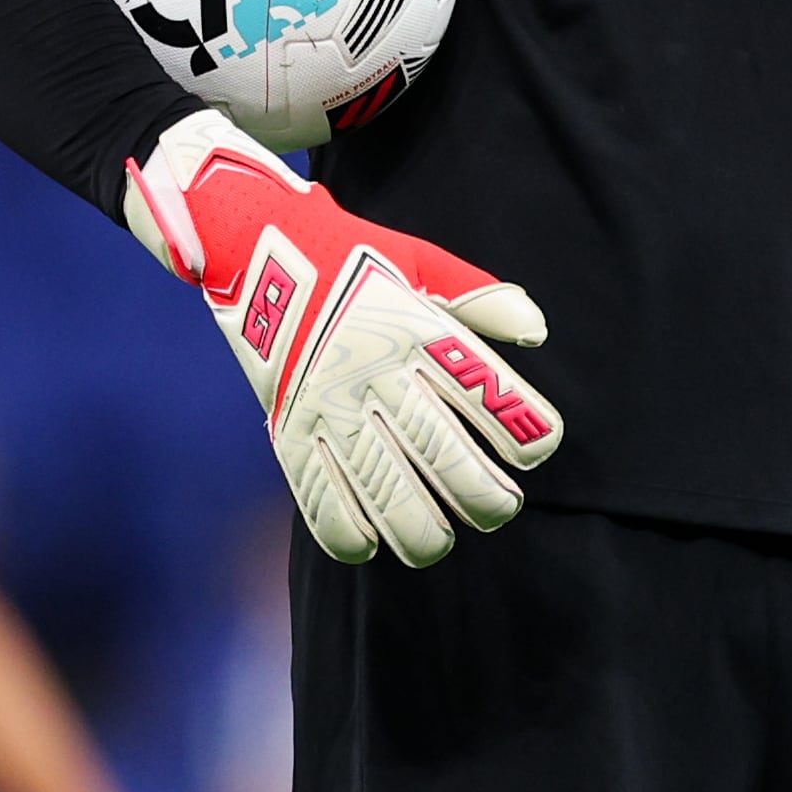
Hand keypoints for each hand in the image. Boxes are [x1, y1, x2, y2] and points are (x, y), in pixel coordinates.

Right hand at [123, 111, 560, 565]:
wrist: (255, 246)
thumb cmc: (353, 259)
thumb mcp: (418, 261)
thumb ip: (479, 298)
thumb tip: (536, 330)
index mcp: (413, 326)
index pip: (481, 389)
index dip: (520, 427)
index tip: (535, 451)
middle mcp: (373, 368)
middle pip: (439, 450)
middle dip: (482, 495)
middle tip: (500, 510)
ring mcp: (328, 402)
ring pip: (383, 487)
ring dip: (420, 530)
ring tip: (439, 542)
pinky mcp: (288, 426)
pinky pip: (317, 494)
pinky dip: (347, 532)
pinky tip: (371, 545)